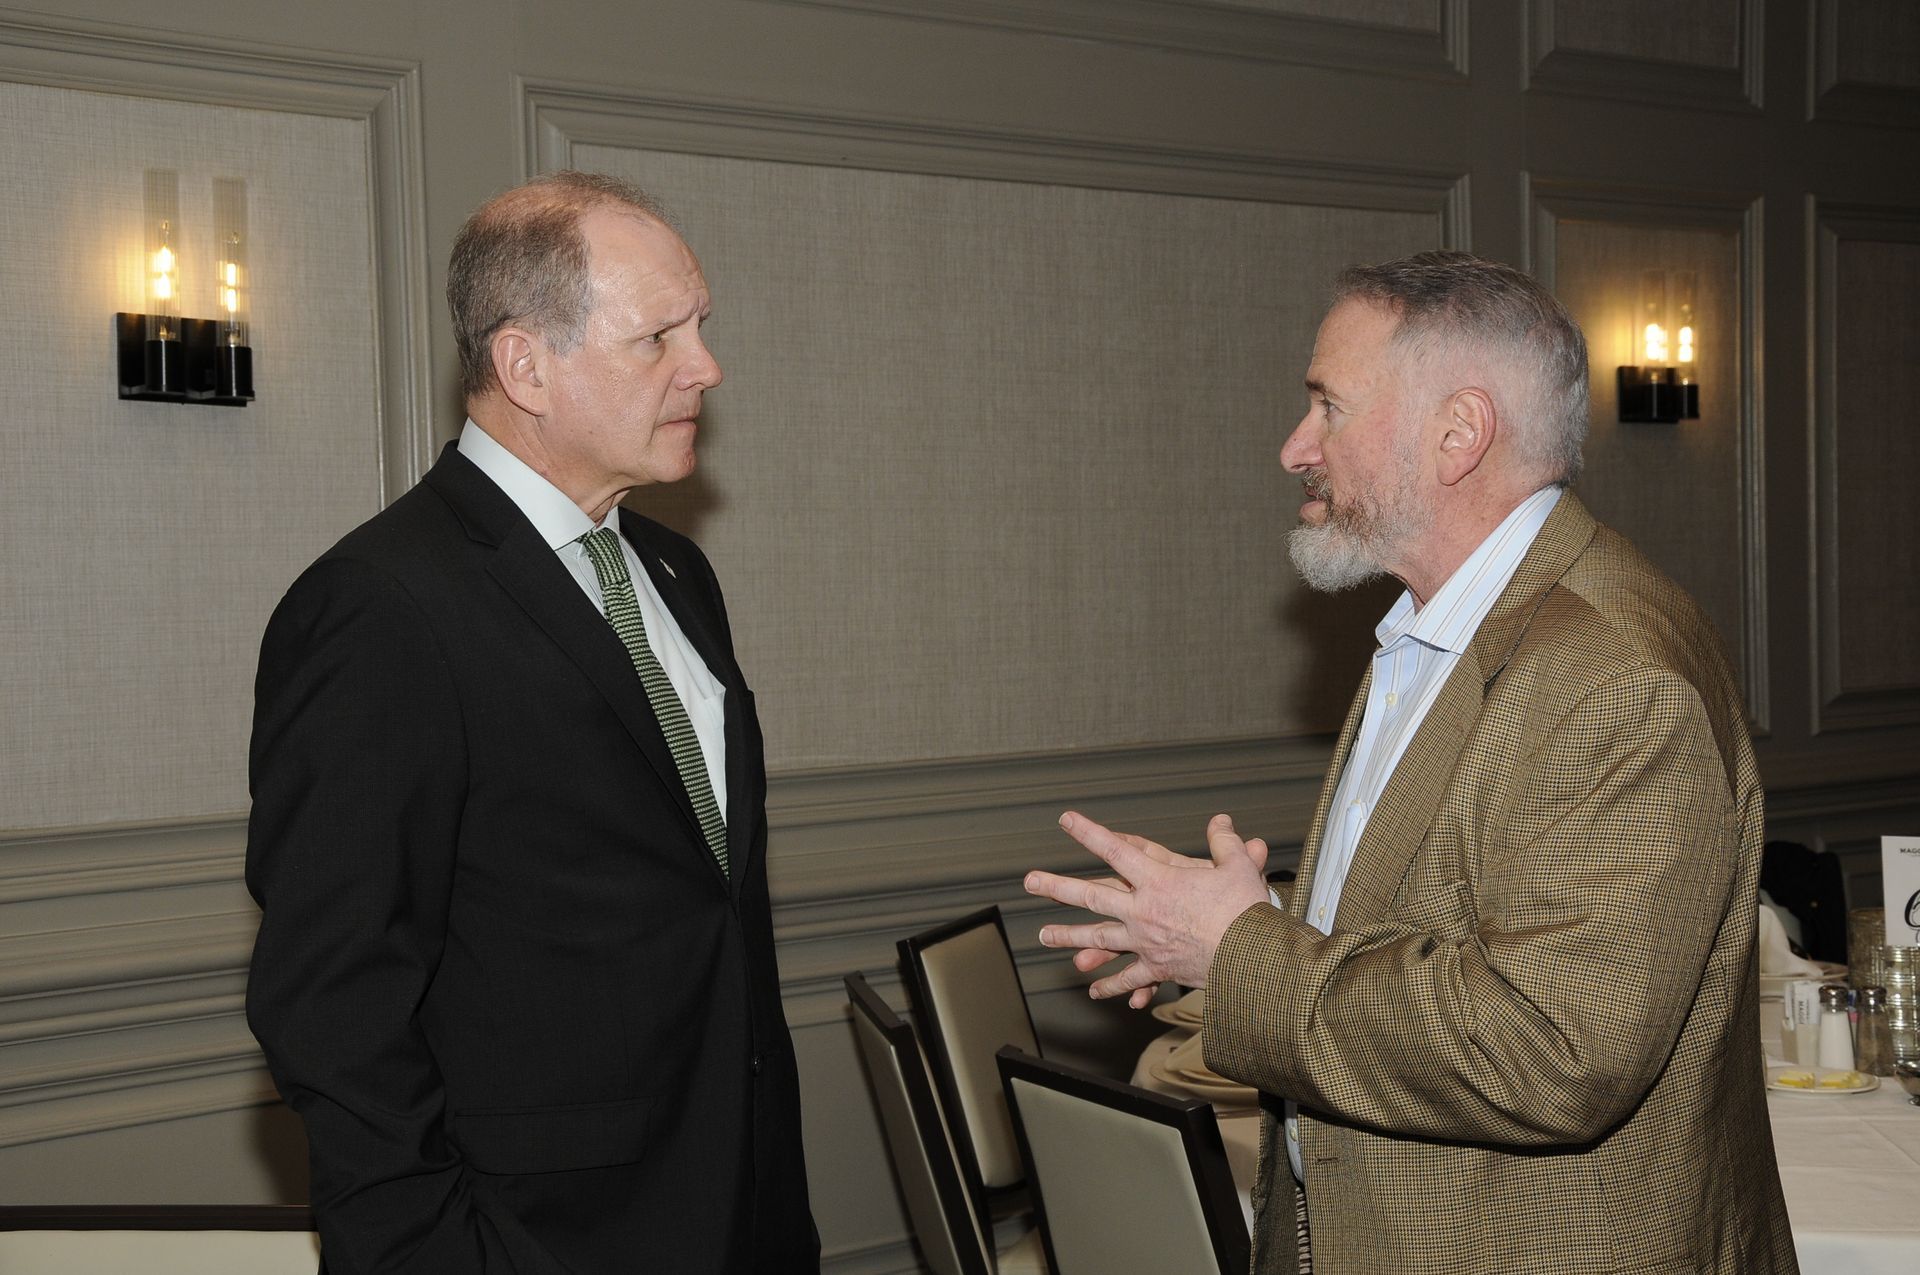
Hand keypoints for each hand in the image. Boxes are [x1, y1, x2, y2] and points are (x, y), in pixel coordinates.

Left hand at [1024, 811, 1269, 1007]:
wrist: (1252, 958)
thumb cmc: (1245, 910)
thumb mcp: (1237, 867)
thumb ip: (1225, 842)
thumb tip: (1222, 821)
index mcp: (1159, 880)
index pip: (1115, 849)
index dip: (1088, 833)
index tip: (1066, 821)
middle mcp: (1143, 910)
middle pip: (1091, 895)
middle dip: (1057, 887)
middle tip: (1029, 882)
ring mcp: (1146, 942)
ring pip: (1099, 938)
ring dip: (1069, 937)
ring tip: (1045, 936)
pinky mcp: (1158, 968)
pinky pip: (1128, 978)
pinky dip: (1112, 986)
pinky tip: (1095, 991)